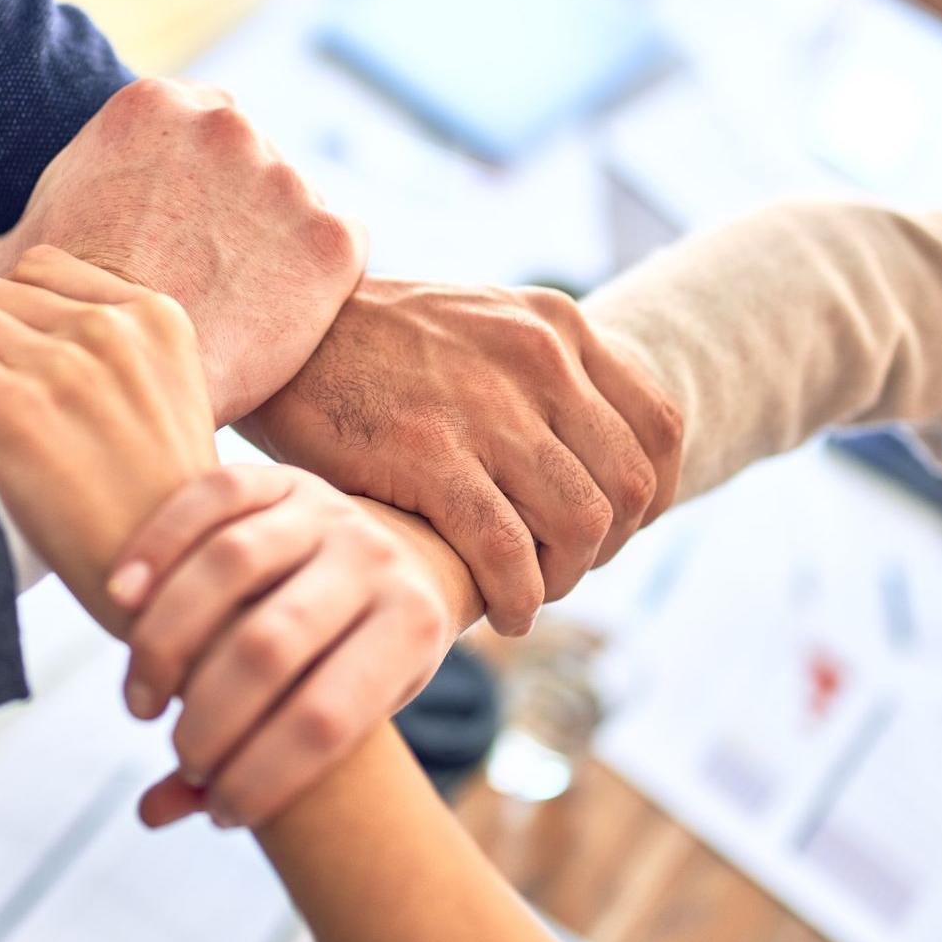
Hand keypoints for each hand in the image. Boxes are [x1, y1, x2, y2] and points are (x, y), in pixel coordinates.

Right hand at [0, 78, 367, 423]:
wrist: (129, 390)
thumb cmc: (65, 328)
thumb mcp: (14, 265)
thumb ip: (23, 239)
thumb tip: (1, 266)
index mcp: (150, 109)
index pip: (192, 131)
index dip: (190, 190)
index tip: (183, 238)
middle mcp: (226, 125)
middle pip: (250, 161)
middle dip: (237, 213)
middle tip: (213, 278)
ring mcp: (287, 180)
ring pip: (295, 209)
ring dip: (279, 248)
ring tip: (243, 310)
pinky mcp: (333, 240)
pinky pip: (341, 255)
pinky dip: (320, 287)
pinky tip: (281, 323)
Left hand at [0, 245, 216, 634]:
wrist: (168, 589)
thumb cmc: (162, 517)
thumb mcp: (175, 410)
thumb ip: (124, 362)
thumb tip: (39, 340)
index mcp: (160, 322)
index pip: (45, 270)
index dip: (16, 317)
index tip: (12, 365)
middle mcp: (114, 332)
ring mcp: (63, 367)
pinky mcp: (10, 409)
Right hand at [107, 464, 451, 827]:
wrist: (405, 558)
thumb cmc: (363, 660)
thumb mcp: (349, 713)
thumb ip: (261, 762)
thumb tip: (154, 812)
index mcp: (413, 628)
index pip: (328, 719)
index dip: (265, 777)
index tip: (224, 811)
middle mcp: (377, 561)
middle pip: (270, 645)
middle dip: (210, 719)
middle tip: (180, 752)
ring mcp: (329, 509)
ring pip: (230, 566)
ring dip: (166, 643)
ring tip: (142, 703)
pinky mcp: (282, 476)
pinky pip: (210, 499)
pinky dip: (156, 547)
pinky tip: (118, 601)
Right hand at [237, 279, 682, 635]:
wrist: (281, 329)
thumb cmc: (374, 347)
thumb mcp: (479, 328)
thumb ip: (537, 377)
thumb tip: (582, 457)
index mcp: (558, 327)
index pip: (660, 427)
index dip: (651, 498)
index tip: (611, 532)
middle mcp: (538, 360)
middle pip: (628, 486)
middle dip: (606, 549)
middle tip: (559, 569)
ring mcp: (486, 408)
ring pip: (579, 524)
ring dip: (562, 580)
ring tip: (527, 594)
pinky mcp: (428, 454)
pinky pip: (506, 551)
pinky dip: (517, 598)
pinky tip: (500, 613)